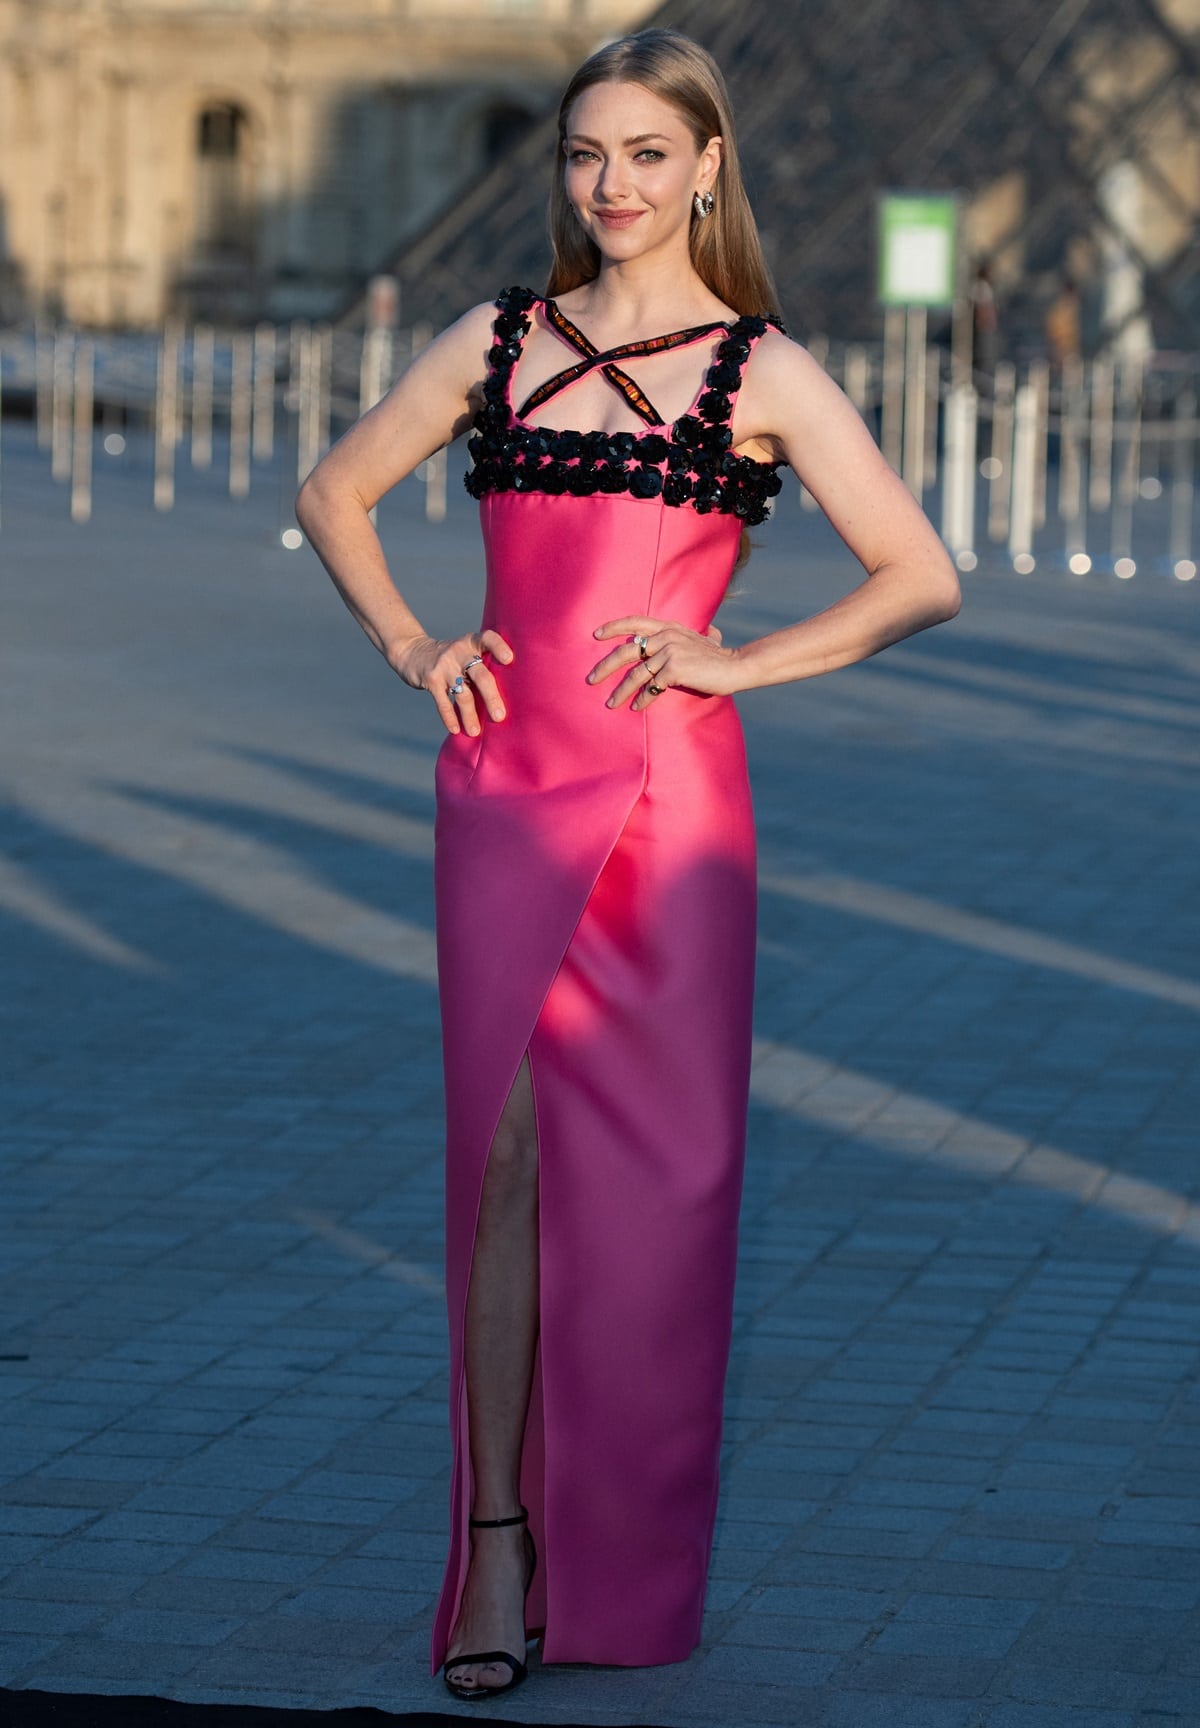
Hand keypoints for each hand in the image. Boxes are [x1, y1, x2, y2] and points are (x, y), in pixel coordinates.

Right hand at [390, 629, 512, 735]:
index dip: (499, 647)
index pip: (488, 639)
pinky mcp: (431, 679)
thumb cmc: (452, 659)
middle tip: (499, 717)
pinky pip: (443, 702)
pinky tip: (455, 729)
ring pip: (463, 693)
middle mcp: (459, 651)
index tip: (509, 659)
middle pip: (480, 675)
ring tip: (475, 732)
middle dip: (491, 697)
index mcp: (472, 643)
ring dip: (470, 715)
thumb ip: (483, 666)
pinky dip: (450, 717)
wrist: (413, 652)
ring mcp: (444, 665)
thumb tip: (508, 699)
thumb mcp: (466, 652)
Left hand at [587, 617, 736, 710]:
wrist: (736, 666)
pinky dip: (642, 699)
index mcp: (669, 627)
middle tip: (590, 679)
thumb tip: (703, 634)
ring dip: (620, 691)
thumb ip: (695, 636)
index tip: (596, 635)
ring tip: (610, 703)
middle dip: (605, 666)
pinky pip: (651, 687)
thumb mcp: (704, 640)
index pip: (635, 621)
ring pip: (636, 673)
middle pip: (626, 650)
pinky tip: (636, 708)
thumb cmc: (720, 658)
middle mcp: (666, 636)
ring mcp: (670, 651)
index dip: (614, 627)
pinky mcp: (675, 669)